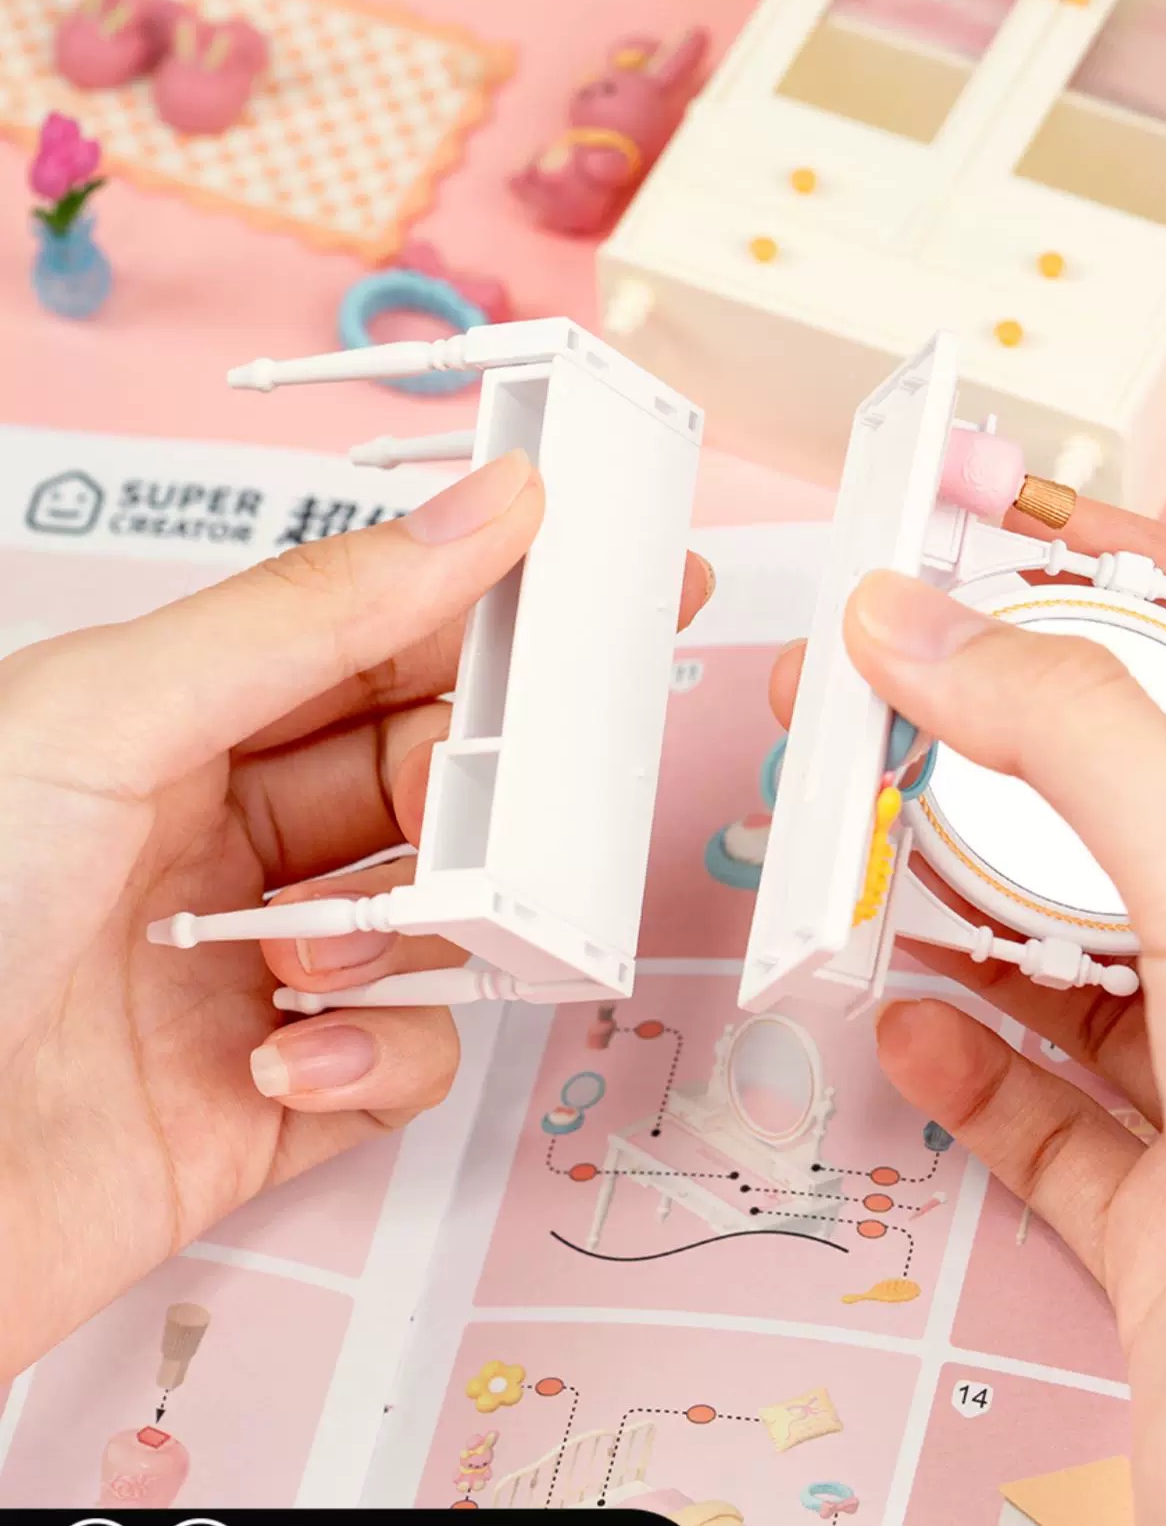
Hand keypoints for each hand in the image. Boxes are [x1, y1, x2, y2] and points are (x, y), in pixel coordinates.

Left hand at [0, 450, 710, 1372]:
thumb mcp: (111, 719)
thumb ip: (310, 614)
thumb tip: (483, 512)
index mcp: (166, 722)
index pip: (366, 637)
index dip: (485, 608)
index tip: (604, 586)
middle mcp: (210, 838)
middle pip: (419, 774)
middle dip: (469, 786)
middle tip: (482, 802)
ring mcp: (243, 971)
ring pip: (434, 916)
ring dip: (416, 932)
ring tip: (316, 958)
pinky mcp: (268, 1105)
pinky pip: (405, 1059)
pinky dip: (382, 1057)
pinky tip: (295, 1059)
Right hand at [771, 501, 1165, 1525]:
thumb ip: (1077, 739)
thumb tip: (922, 621)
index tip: (1046, 538)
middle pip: (1163, 809)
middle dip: (1025, 748)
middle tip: (893, 688)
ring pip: (1093, 961)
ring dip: (975, 904)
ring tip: (868, 845)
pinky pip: (1052, 1113)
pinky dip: (970, 1061)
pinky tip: (905, 1024)